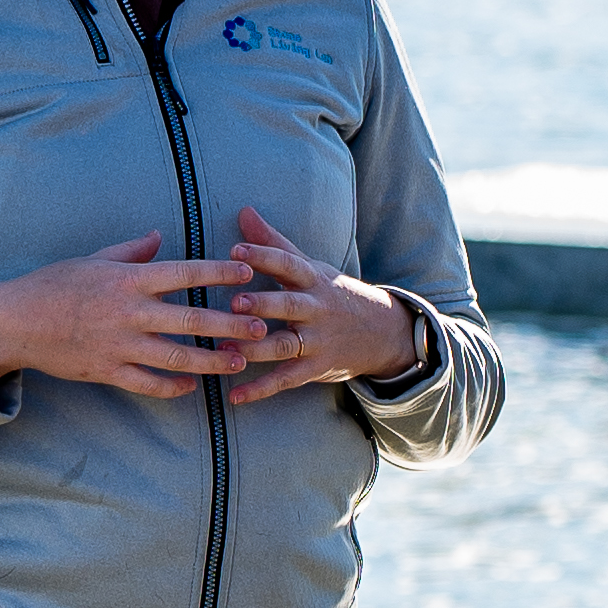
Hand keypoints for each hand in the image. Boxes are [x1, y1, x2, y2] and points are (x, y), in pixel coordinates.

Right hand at [0, 232, 264, 400]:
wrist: (15, 322)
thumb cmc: (53, 284)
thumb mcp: (92, 259)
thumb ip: (130, 251)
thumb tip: (159, 236)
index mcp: (128, 279)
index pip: (184, 273)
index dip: (218, 273)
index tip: (247, 273)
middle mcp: (129, 313)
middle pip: (190, 320)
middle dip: (229, 325)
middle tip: (261, 328)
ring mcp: (119, 345)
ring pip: (176, 358)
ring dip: (211, 361)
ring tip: (239, 363)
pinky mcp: (107, 371)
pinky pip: (147, 384)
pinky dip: (172, 387)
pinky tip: (192, 387)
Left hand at [214, 210, 421, 409]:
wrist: (383, 332)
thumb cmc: (332, 293)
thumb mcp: (311, 266)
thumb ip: (274, 243)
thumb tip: (244, 211)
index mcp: (313, 280)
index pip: (289, 264)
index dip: (264, 256)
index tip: (236, 250)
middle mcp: (316, 309)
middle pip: (289, 306)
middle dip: (263, 304)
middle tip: (235, 303)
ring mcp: (317, 340)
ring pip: (285, 345)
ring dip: (255, 349)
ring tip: (225, 351)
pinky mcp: (316, 368)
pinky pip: (287, 379)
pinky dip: (261, 389)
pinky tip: (235, 396)